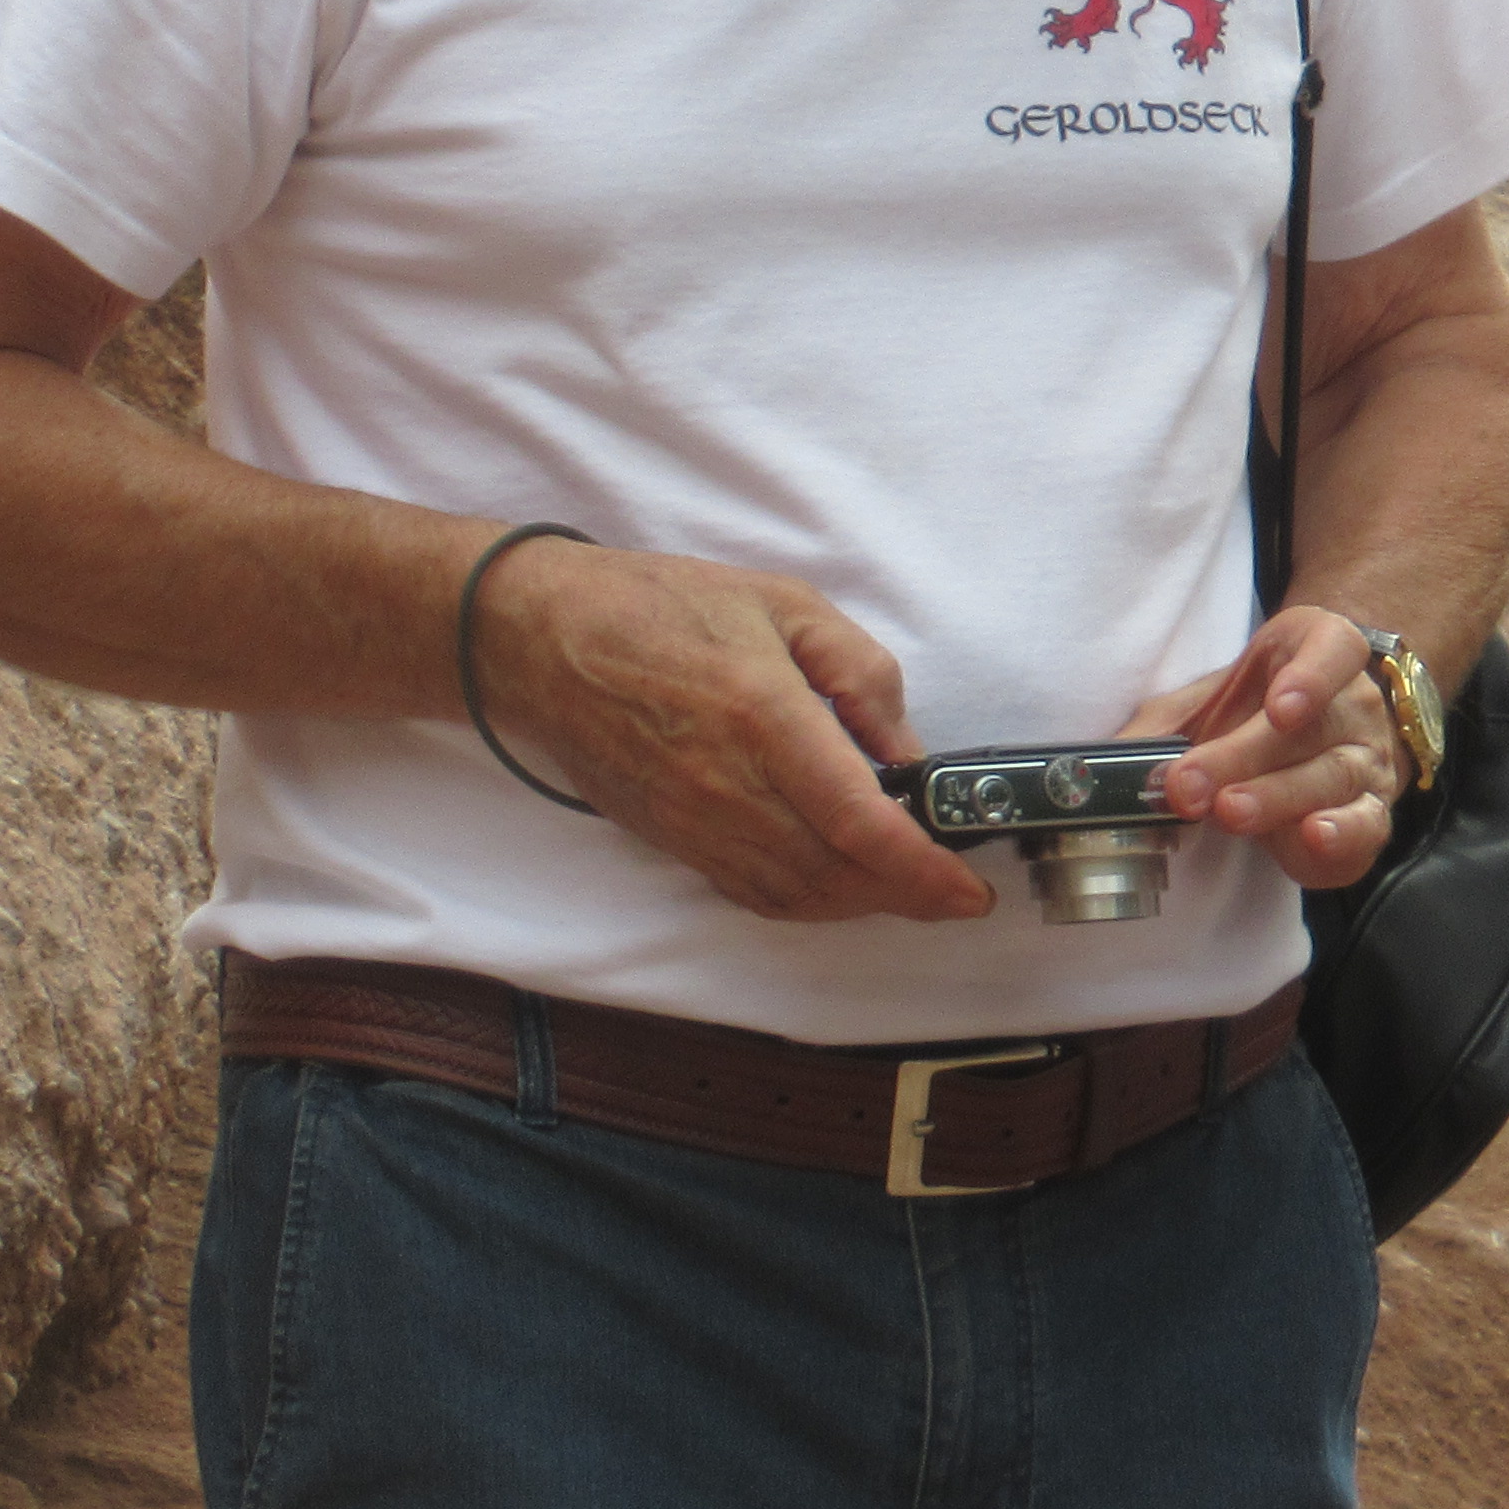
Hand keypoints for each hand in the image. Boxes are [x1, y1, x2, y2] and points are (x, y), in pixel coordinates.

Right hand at [463, 535, 990, 924]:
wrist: (539, 640)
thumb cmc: (661, 608)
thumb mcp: (784, 603)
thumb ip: (860, 674)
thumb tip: (906, 752)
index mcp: (762, 715)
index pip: (857, 821)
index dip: (923, 868)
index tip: (969, 886)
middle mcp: (726, 785)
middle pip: (836, 876)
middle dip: (908, 896)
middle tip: (954, 888)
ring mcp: (693, 822)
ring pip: (796, 897)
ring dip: (862, 905)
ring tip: (908, 887)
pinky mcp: (671, 839)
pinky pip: (752, 893)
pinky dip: (808, 902)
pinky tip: (840, 881)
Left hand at [1131, 608, 1403, 892]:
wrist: (1317, 735)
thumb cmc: (1254, 713)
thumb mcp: (1206, 704)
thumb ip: (1157, 731)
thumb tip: (1087, 771)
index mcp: (1320, 653)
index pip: (1334, 650)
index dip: (1311, 677)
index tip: (1277, 707)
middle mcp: (1354, 705)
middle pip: (1313, 729)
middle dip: (1246, 758)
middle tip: (1191, 785)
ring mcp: (1369, 760)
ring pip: (1332, 779)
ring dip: (1277, 798)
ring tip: (1230, 812)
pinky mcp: (1373, 813)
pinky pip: (1366, 827)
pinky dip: (1342, 836)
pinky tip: (1315, 836)